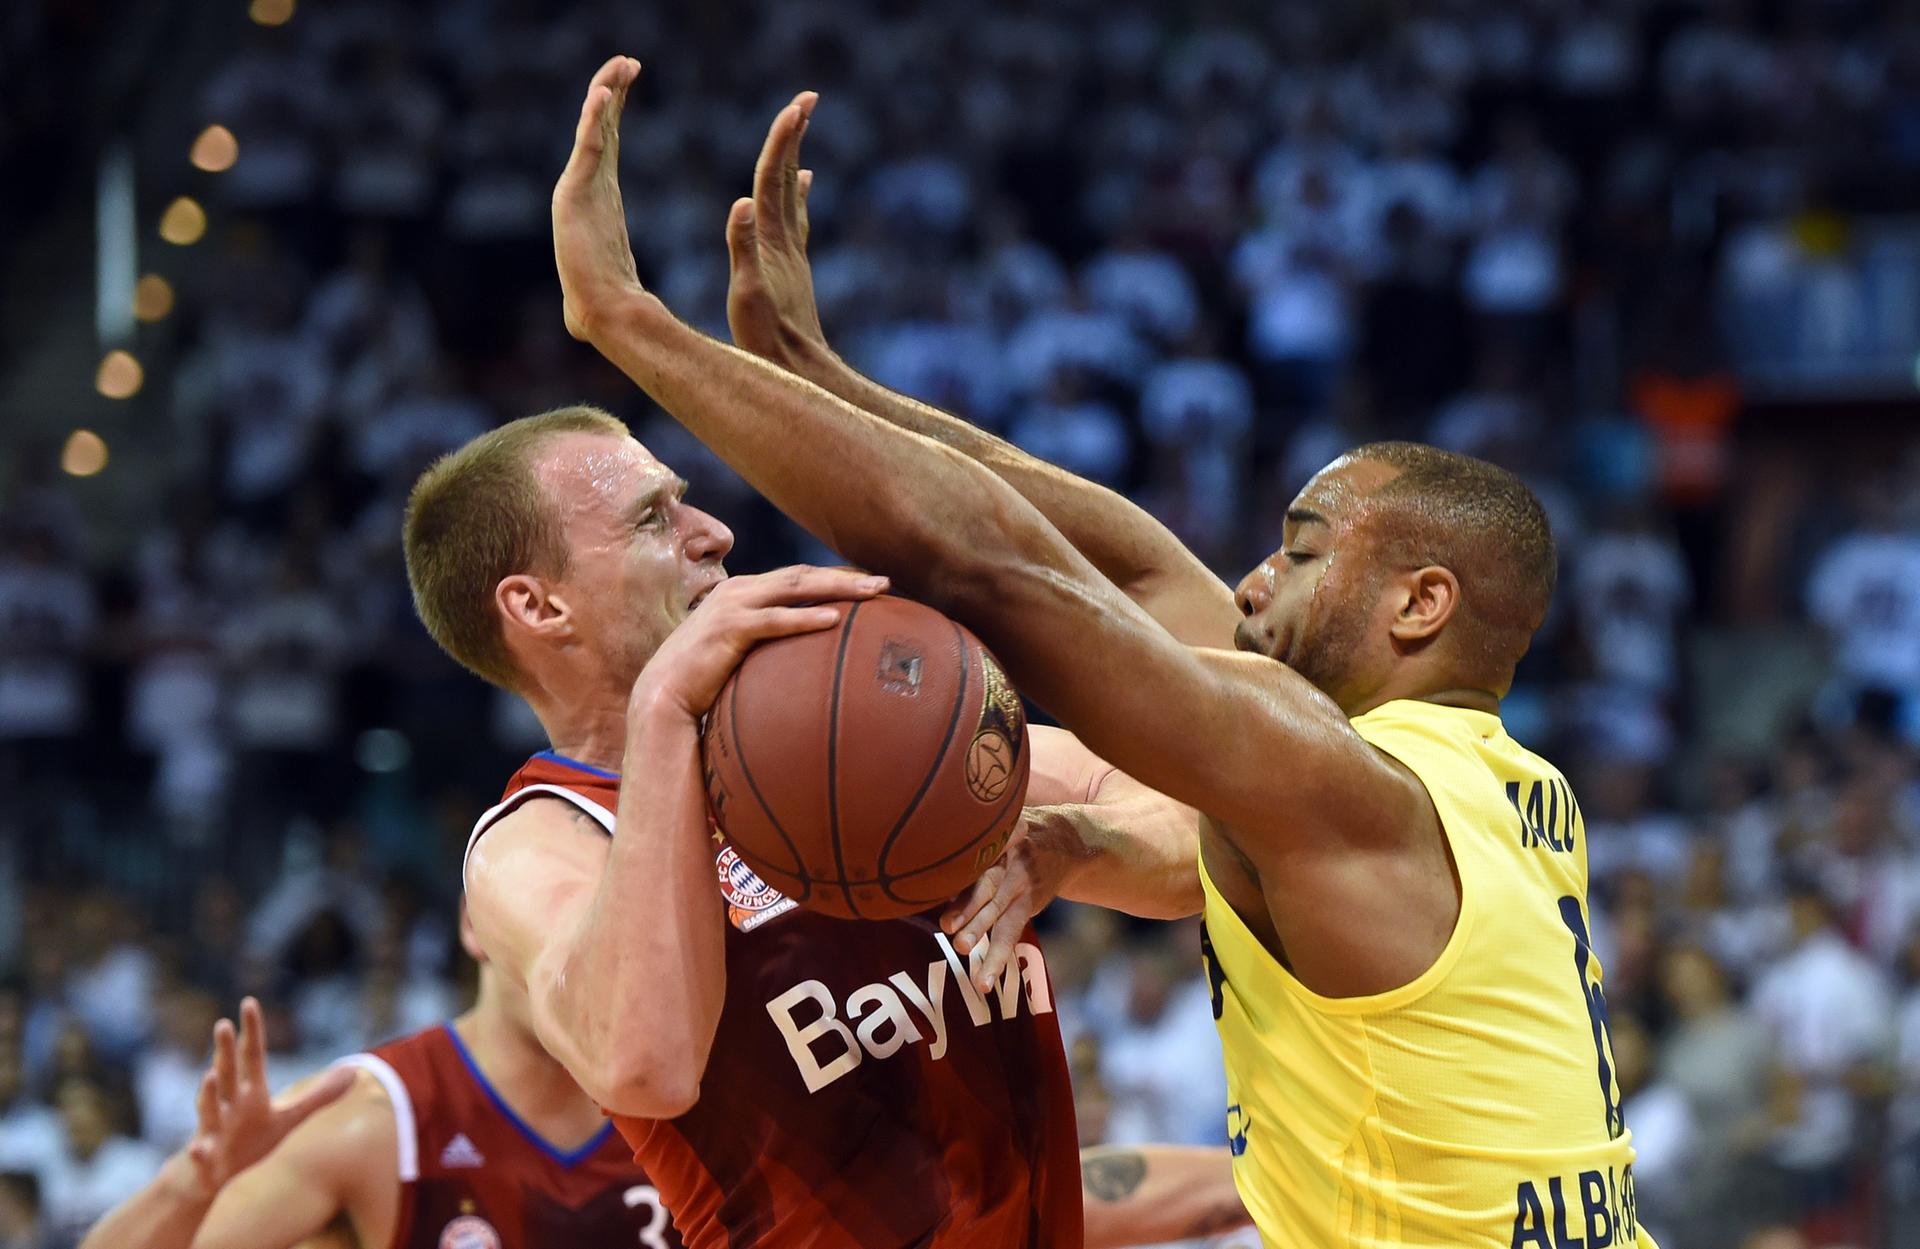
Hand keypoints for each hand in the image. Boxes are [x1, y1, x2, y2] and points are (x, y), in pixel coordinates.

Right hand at [176, 999, 354, 1201]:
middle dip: (225, 1051)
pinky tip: (195, 1149)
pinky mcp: (206, 1158)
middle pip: (228, 1074)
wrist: (213, 1177)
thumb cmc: (250, 1141)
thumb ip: (319, 1095)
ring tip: (209, 1074)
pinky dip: (198, 1151)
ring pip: (208, 1109)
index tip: (249, 1001)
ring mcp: (215, 1130)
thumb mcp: (288, 1118)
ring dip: (207, 1093)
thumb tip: (354, 1071)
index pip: (252, 1056)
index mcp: (250, 1094)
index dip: (252, 1030)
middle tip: (223, 1023)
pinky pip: (200, 1154)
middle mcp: (229, 1105)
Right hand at [553, 55, 645, 342]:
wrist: (603, 315)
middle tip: (627, 62)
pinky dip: (595, 120)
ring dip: (606, 94)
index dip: (611, 112)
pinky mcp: (576, 197)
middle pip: (597, 127)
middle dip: (610, 91)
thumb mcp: (602, 275)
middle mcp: (585, 188)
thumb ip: (597, 275)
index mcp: (595, 198)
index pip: (603, 144)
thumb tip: (583, 311)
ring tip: (623, 66)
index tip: (624, 82)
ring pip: (593, 131)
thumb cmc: (598, 306)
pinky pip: (589, 150)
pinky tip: (604, 95)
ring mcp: (578, 190)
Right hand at [634, 566, 887, 718]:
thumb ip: (765, 643)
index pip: (798, 577)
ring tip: (873, 593)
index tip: (868, 581)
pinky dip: (806, 618)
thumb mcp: (738, 652)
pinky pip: (775, 621)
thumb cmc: (704, 680)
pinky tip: (834, 620)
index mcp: (744, 592)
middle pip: (803, 576)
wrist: (663, 695)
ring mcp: (733, 606)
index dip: (834, 576)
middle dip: (846, 577)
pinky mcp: (728, 629)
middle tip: (885, 582)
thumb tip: (801, 660)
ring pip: (795, 588)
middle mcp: (740, 590)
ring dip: (837, 589)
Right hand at [726, 92, 827, 366]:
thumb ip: (743, 249)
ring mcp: (791, 251)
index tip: (798, 104)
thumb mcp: (747, 294)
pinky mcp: (793, 266)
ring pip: (792, 192)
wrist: (798, 368)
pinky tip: (805, 183)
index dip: (783, 139)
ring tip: (799, 125)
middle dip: (794, 134)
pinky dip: (797, 192)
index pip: (773, 177)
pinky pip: (794, 216)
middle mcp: (785, 239)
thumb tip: (742, 202)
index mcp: (770, 239)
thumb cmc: (766, 337)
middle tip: (807, 97)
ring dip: (794, 156)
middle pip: (788, 174)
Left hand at [940, 810, 1081, 992]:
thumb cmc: (1008, 837)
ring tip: (961, 948)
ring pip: (999, 912)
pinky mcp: (1027, 906)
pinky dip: (996, 959)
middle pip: (988, 884)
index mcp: (996, 839)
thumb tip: (916, 869)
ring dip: (979, 931)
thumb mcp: (994, 829)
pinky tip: (984, 982)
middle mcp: (1009, 862)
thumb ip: (964, 848)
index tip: (935, 881)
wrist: (1064, 843)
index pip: (980, 853)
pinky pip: (1011, 935)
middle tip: (946, 924)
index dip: (961, 867)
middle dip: (968, 905)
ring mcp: (1020, 885)